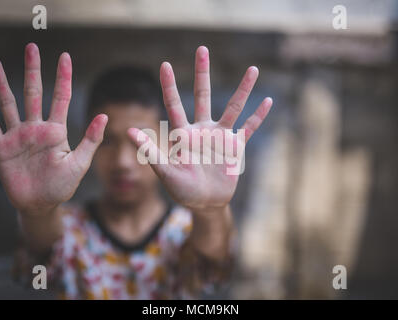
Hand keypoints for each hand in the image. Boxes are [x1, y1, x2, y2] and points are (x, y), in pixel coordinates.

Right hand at [0, 43, 106, 215]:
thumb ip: (90, 140)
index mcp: (57, 130)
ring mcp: (18, 136)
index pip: (61, 97)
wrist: (40, 204)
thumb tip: (104, 116)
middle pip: (34, 93)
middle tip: (32, 47)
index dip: (63, 77)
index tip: (65, 56)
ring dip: (2, 83)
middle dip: (33, 70)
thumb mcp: (79, 163)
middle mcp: (36, 128)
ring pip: (9, 103)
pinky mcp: (2, 147)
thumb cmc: (62, 185)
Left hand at [128, 46, 271, 210]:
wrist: (205, 203)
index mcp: (183, 135)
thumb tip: (129, 131)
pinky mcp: (236, 147)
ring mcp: (220, 136)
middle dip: (202, 73)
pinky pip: (249, 128)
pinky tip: (268, 101)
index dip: (169, 85)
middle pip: (202, 96)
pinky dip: (258, 116)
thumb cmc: (182, 190)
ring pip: (233, 107)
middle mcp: (202, 130)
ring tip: (253, 69)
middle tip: (202, 50)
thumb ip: (150, 152)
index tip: (164, 64)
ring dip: (243, 89)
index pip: (174, 104)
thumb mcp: (165, 172)